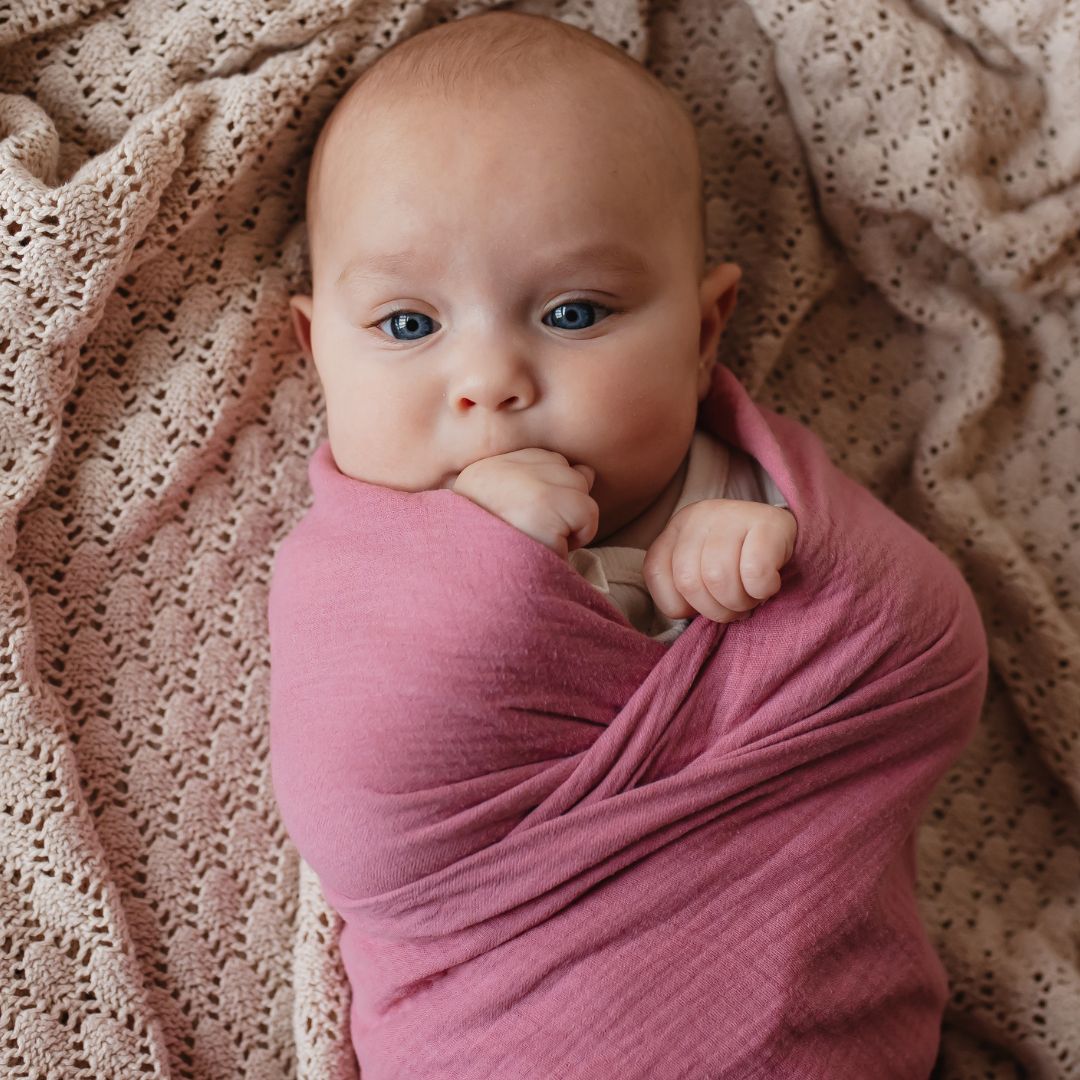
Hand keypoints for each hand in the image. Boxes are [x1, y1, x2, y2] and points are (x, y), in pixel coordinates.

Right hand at [451, 448, 598, 560]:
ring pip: (582, 492)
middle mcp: (506, 469)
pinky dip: (579, 538)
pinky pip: (587, 517)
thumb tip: (586, 472)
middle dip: (565, 507)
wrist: (473, 585)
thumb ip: (543, 481)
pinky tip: (552, 549)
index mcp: (491, 468)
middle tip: (535, 534)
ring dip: (572, 523)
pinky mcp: (545, 512)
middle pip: (570, 474)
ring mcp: (528, 488)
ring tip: (542, 541)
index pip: (549, 461)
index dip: (552, 494)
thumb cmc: (492, 554)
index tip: (530, 518)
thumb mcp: (507, 508)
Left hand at [642, 499, 796, 623]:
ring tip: (751, 598)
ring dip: (739, 602)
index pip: (656, 572)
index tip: (704, 605)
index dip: (681, 604)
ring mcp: (732, 514)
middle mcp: (699, 515)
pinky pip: (755, 572)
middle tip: (735, 608)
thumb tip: (681, 615)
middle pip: (688, 581)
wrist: (790, 538)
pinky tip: (769, 585)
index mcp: (676, 528)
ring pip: (718, 578)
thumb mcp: (701, 572)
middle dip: (715, 610)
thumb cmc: (740, 564)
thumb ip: (682, 589)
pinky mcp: (768, 521)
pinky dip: (762, 591)